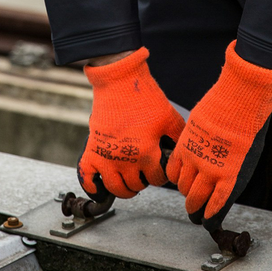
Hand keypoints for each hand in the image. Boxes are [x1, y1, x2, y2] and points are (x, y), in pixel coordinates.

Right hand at [79, 48, 184, 198]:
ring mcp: (106, 156)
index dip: (161, 176)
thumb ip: (178, 138)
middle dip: (143, 182)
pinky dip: (93, 185)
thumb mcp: (169, 117)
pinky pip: (88, 176)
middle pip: (136, 185)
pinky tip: (100, 185)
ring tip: (128, 183)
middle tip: (144, 174)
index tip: (160, 170)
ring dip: (123, 189)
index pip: (157, 179)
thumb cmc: (144, 97)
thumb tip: (183, 153)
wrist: (119, 80)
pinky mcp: (92, 149)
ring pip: (114, 188)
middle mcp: (126, 159)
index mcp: (147, 151)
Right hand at [166, 41, 271, 226]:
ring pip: (182, 187)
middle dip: (194, 211)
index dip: (209, 220)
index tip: (207, 223)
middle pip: (195, 200)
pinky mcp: (184, 144)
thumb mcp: (247, 160)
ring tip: (188, 193)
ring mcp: (195, 158)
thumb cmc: (249, 127)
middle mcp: (211, 172)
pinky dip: (174, 177)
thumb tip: (219, 191)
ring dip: (184, 193)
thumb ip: (232, 178)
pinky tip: (179, 177)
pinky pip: (173, 169)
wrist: (240, 99)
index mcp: (231, 179)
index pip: (215, 209)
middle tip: (194, 214)